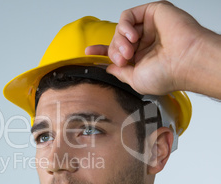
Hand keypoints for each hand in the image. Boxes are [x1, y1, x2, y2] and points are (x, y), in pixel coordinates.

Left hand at [86, 1, 205, 95]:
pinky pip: (128, 15)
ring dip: (119, 40)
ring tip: (129, 50)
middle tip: (122, 58)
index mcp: (142, 58)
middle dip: (113, 50)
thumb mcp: (136, 80)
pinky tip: (133, 37)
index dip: (102, 50)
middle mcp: (145, 42)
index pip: (118, 51)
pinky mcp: (153, 13)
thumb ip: (121, 73)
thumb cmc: (167, 74)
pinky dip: (124, 26)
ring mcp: (149, 28)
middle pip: (116, 41)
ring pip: (120, 28)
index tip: (89, 52)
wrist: (185, 62)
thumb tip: (109, 68)